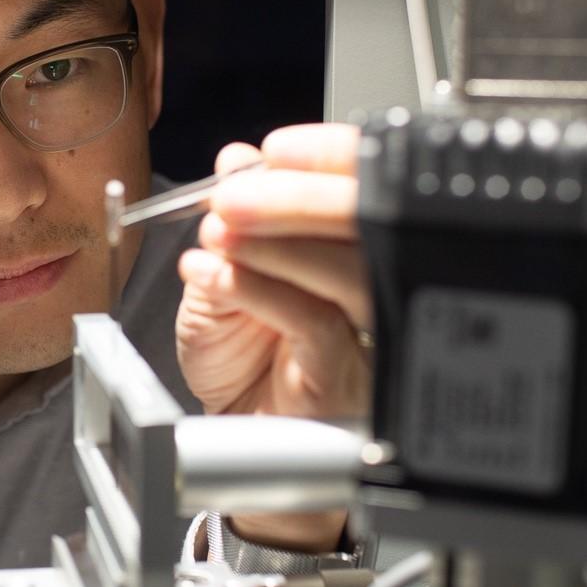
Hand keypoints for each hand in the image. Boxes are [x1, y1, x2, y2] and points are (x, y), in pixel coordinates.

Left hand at [176, 123, 371, 419]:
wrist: (232, 433)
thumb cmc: (238, 361)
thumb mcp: (219, 275)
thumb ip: (233, 221)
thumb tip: (237, 161)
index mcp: (346, 250)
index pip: (357, 192)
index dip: (325, 162)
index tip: (272, 153)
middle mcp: (369, 287)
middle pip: (364, 225)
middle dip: (294, 198)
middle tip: (231, 193)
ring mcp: (365, 333)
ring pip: (348, 270)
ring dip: (275, 244)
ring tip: (219, 235)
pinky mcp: (345, 375)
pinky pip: (316, 322)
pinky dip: (261, 291)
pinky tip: (217, 278)